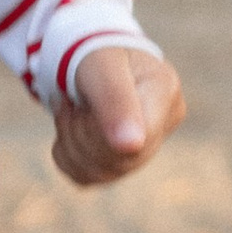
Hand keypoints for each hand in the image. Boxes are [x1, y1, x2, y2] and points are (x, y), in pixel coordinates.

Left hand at [51, 43, 184, 189]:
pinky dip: (67, 154)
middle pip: (118, 160)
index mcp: (165, 91)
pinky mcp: (121, 163)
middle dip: (80, 131)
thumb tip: (131, 146)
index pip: (135, 139)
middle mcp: (164, 123)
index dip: (97, 130)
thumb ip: (115, 100)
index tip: (74, 103)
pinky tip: (70, 127)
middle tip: (69, 100)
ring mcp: (146, 148)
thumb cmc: (97, 55)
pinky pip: (86, 178)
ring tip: (70, 109)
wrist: (88, 58)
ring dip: (70, 141)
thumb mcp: (100, 66)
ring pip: (99, 173)